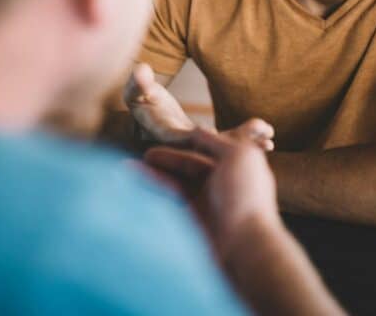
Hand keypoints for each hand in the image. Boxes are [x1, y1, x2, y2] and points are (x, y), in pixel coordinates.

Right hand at [125, 64, 274, 148]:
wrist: (145, 106)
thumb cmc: (139, 96)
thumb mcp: (136, 88)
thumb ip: (138, 82)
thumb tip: (140, 70)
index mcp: (164, 133)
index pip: (184, 140)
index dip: (206, 140)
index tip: (230, 138)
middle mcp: (182, 146)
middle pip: (210, 150)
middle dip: (236, 146)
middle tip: (265, 143)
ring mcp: (196, 145)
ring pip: (222, 149)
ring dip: (244, 145)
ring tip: (270, 140)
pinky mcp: (205, 142)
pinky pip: (227, 143)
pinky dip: (244, 140)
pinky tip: (266, 137)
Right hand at [144, 128, 280, 255]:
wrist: (246, 244)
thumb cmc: (246, 196)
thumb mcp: (237, 155)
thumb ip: (215, 141)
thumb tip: (196, 131)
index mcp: (233, 166)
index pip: (203, 150)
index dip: (183, 145)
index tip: (166, 136)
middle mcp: (219, 182)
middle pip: (186, 166)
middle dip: (165, 160)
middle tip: (144, 156)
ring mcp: (205, 202)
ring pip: (175, 182)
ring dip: (155, 174)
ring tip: (129, 170)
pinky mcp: (193, 219)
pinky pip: (172, 199)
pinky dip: (156, 190)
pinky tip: (138, 184)